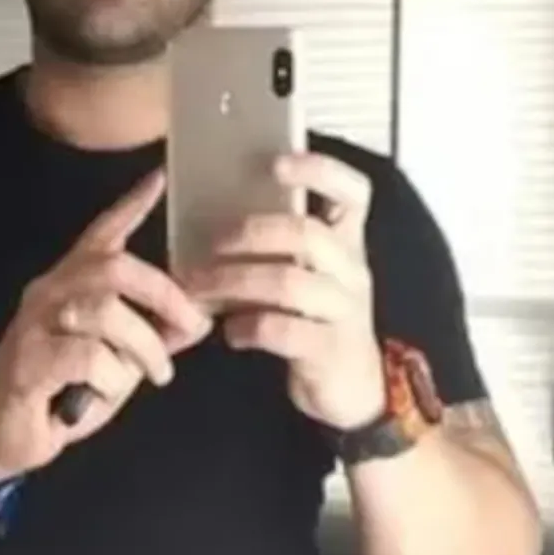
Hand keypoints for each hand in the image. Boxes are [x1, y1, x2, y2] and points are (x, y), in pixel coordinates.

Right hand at [0, 169, 211, 479]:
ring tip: (157, 374)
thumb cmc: (61, 394)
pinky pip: (87, 355)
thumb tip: (198, 320)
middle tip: (191, 325)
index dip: (132, 205)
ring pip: (105, 311)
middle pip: (114, 267)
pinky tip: (107, 392)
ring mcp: (35, 324)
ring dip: (143, 346)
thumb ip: (151, 337)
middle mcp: (50, 292)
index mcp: (70, 283)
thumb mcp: (117, 362)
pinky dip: (111, 377)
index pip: (103, 234)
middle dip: (164, 294)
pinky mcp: (27, 361)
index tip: (161, 178)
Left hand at [180, 152, 384, 430]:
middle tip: (210, 243)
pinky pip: (282, 329)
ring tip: (199, 290)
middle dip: (249, 233)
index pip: (352, 192)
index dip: (320, 171)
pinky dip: (246, 327)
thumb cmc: (318, 321)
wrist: (354, 390)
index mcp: (348, 243)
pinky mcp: (329, 351)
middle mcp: (352, 271)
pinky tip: (230, 330)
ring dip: (232, 282)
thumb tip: (214, 215)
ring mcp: (344, 311)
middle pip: (305, 233)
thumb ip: (280, 247)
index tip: (277, 163)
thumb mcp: (310, 276)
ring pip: (288, 282)